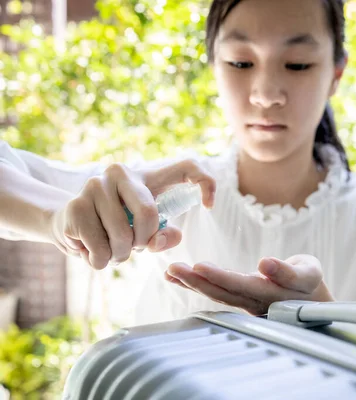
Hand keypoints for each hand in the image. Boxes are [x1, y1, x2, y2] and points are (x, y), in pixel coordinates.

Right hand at [50, 159, 215, 269]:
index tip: (209, 207)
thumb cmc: (119, 226)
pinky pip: (101, 249)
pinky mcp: (75, 206)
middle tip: (135, 246)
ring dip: (120, 255)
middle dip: (143, 240)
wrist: (70, 225)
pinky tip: (92, 249)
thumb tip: (158, 241)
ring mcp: (95, 185)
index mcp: (147, 174)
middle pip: (148, 213)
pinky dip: (101, 261)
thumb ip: (163, 235)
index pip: (187, 166)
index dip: (205, 183)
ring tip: (112, 248)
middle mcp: (120, 172)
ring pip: (122, 237)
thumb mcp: (148, 230)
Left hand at [165, 254, 334, 314]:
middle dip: (196, 281)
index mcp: (272, 293)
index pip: (244, 285)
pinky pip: (215, 292)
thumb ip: (288, 272)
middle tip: (174, 268)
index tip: (201, 267)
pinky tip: (175, 277)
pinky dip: (194, 284)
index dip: (222, 278)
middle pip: (223, 292)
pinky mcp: (239, 300)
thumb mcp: (308, 273)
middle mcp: (255, 302)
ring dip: (191, 283)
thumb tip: (266, 264)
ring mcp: (246, 304)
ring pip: (216, 294)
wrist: (313, 305)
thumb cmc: (310, 283)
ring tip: (171, 271)